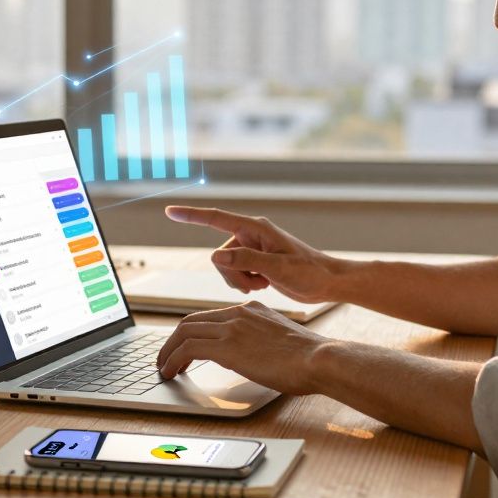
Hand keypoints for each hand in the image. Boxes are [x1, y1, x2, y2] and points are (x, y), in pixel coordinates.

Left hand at [155, 300, 330, 394]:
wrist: (318, 359)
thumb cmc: (308, 357)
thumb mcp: (280, 338)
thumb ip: (262, 339)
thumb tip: (252, 355)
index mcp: (251, 309)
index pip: (210, 316)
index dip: (192, 332)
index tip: (185, 348)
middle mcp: (238, 313)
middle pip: (191, 321)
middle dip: (173, 340)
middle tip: (166, 358)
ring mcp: (232, 327)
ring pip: (184, 332)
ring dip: (169, 351)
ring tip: (164, 368)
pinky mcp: (227, 346)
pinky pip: (188, 348)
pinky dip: (174, 359)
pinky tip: (172, 372)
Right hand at [164, 205, 348, 302]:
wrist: (328, 282)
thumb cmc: (310, 272)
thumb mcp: (278, 268)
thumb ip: (246, 261)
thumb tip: (214, 256)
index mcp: (256, 228)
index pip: (217, 219)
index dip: (192, 216)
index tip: (170, 212)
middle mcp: (252, 234)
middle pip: (220, 254)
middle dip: (232, 273)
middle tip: (257, 284)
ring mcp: (253, 248)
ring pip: (225, 266)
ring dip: (239, 280)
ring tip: (262, 284)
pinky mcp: (256, 260)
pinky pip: (235, 272)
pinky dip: (244, 282)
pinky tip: (264, 285)